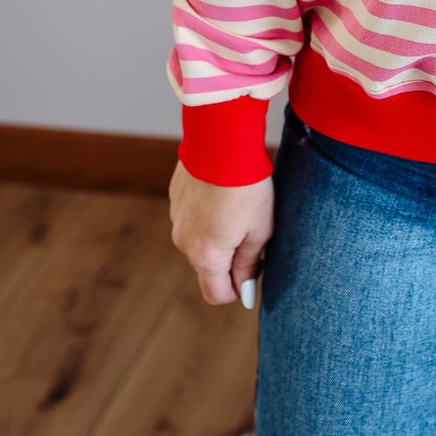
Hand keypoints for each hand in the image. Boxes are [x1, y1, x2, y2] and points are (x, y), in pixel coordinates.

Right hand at [168, 161, 274, 306]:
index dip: (239, 289)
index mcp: (206, 256)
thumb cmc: (248, 187)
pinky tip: (223, 192)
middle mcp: (184, 243)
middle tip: (253, 230)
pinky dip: (207, 213)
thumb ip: (249, 264)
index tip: (255, 269)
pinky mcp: (176, 198)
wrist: (223, 142)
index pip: (217, 294)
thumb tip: (244, 289)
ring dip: (218, 234)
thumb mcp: (260, 230)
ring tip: (239, 206)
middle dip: (230, 258)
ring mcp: (176, 219)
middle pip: (209, 266)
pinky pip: (193, 217)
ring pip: (200, 240)